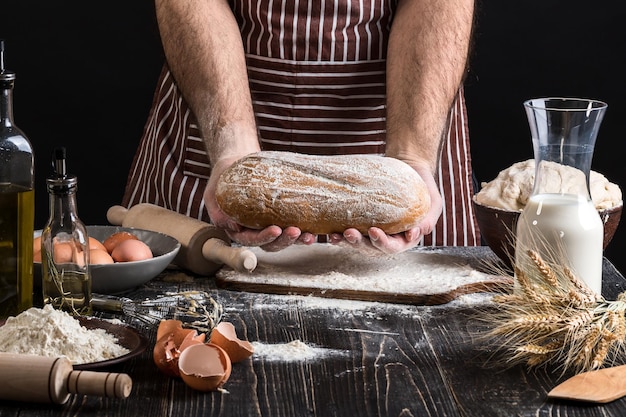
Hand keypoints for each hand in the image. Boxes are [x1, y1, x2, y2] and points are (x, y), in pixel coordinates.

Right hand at [204, 157, 315, 250]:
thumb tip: (232, 226)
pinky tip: (313, 229)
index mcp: (238, 230)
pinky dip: (303, 230)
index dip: (264, 238)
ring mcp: (267, 225)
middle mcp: (254, 231)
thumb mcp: (213, 193)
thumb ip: (217, 212)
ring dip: (297, 240)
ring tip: (309, 235)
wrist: (235, 162)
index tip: (275, 230)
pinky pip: (291, 226)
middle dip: (284, 241)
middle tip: (296, 231)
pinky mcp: (280, 216)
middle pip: (270, 244)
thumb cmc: (222, 178)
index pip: (251, 239)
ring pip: (283, 239)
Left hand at [328, 163, 442, 254]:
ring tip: (338, 235)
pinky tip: (332, 233)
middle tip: (351, 233)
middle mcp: (388, 239)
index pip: (394, 246)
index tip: (375, 232)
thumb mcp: (433, 201)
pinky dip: (340, 236)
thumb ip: (428, 218)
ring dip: (347, 242)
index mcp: (405, 239)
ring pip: (359, 244)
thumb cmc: (423, 185)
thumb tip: (418, 232)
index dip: (384, 243)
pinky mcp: (362, 223)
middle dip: (360, 243)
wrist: (409, 169)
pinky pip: (350, 234)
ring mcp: (373, 232)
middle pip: (372, 248)